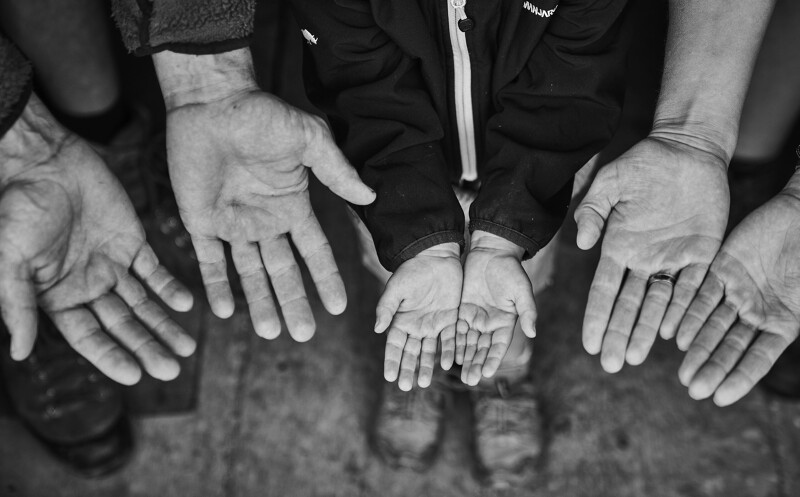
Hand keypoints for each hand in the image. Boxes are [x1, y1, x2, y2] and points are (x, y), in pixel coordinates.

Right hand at [0, 95, 194, 384]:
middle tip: (172, 370)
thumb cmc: (18, 210)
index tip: (137, 376)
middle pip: (123, 326)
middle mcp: (88, 288)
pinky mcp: (132, 242)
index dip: (112, 357)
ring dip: (165, 325)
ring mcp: (112, 265)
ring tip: (188, 347)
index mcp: (58, 298)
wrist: (45, 162)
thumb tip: (19, 352)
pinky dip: (170, 287)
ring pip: (144, 304)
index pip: (90, 338)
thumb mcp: (11, 260)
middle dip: (146, 347)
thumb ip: (19, 304)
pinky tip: (186, 303)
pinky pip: (155, 271)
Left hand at [154, 49, 374, 341]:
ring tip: (271, 332)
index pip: (314, 251)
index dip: (327, 279)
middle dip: (294, 303)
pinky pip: (209, 260)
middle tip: (304, 335)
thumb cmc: (260, 114)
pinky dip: (216, 285)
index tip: (340, 308)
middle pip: (283, 272)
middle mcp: (265, 220)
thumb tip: (369, 195)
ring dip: (259, 302)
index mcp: (292, 205)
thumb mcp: (307, 139)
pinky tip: (224, 311)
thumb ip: (335, 170)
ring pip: (249, 273)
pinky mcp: (200, 220)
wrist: (210, 102)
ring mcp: (232, 224)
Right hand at [374, 243, 461, 390]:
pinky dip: (448, 351)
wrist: (435, 256)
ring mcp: (434, 324)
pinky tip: (448, 364)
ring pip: (430, 350)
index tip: (389, 377)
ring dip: (426, 366)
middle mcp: (416, 326)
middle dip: (408, 369)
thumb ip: (387, 309)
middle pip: (411, 353)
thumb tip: (376, 329)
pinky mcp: (451, 319)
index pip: (394, 346)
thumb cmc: (412, 270)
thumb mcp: (396, 289)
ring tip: (424, 383)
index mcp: (400, 320)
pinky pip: (450, 339)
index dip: (392, 361)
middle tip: (406, 387)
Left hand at [456, 231, 536, 385]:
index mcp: (506, 322)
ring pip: (468, 343)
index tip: (487, 373)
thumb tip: (533, 332)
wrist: (491, 252)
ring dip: (464, 359)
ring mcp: (475, 318)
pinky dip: (453, 343)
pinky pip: (456, 330)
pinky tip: (448, 356)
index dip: (493, 360)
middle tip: (469, 380)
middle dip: (476, 364)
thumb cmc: (510, 270)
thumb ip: (527, 311)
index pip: (499, 346)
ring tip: (459, 375)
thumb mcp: (521, 290)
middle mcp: (490, 324)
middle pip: (482, 349)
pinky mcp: (462, 310)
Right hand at [575, 135, 728, 371]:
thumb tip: (582, 243)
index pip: (604, 290)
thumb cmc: (643, 163)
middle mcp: (644, 259)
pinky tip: (674, 335)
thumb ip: (591, 211)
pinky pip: (694, 287)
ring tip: (634, 357)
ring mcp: (673, 258)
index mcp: (619, 246)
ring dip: (647, 331)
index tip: (588, 343)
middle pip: (629, 305)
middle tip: (610, 365)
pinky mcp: (703, 252)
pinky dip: (684, 310)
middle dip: (618, 334)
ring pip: (659, 303)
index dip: (596, 317)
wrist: (686, 149)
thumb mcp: (609, 183)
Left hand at [676, 180, 799, 405]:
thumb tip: (785, 337)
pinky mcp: (720, 271)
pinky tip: (675, 334)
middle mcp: (756, 312)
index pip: (758, 358)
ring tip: (682, 370)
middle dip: (712, 367)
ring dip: (697, 347)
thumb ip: (796, 319)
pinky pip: (701, 295)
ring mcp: (737, 292)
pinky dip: (689, 315)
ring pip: (712, 325)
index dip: (740, 378)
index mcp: (783, 323)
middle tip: (692, 388)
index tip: (720, 399)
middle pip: (729, 346)